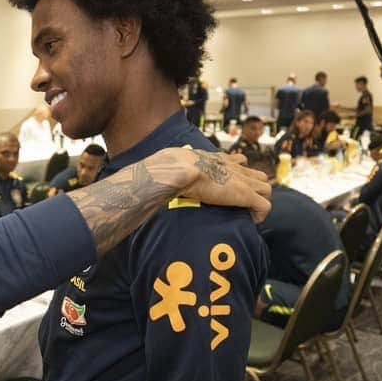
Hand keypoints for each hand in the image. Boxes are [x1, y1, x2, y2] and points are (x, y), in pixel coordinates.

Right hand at [68, 147, 269, 256]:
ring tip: (254, 211)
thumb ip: (143, 179)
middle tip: (258, 190)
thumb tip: (119, 189)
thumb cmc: (156, 172)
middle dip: (254, 181)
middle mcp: (224, 167)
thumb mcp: (150, 172)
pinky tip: (254, 220)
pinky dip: (260, 214)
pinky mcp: (241, 194)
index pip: (227, 160)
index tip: (240, 165)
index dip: (235, 165)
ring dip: (259, 199)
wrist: (168, 172)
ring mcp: (235, 180)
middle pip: (250, 172)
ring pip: (262, 188)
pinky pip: (262, 206)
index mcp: (205, 159)